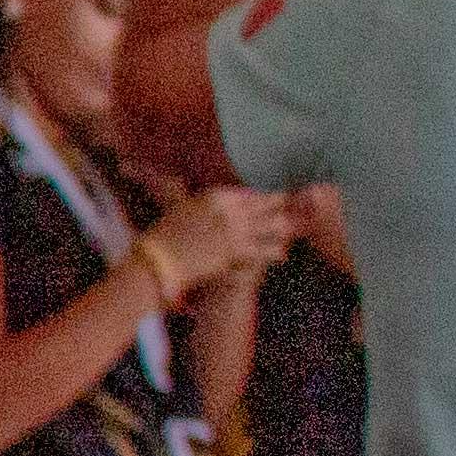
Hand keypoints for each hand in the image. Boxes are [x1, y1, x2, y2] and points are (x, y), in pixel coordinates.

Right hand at [141, 184, 295, 296]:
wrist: (158, 261)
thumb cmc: (163, 238)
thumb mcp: (180, 209)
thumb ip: (200, 203)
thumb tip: (196, 194)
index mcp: (216, 195)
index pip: (252, 193)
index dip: (266, 199)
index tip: (275, 203)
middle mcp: (230, 208)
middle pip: (269, 204)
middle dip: (284, 209)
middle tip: (297, 214)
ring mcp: (237, 228)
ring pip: (275, 225)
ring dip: (284, 230)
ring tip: (291, 234)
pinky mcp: (239, 250)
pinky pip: (269, 250)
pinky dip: (277, 252)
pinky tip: (282, 255)